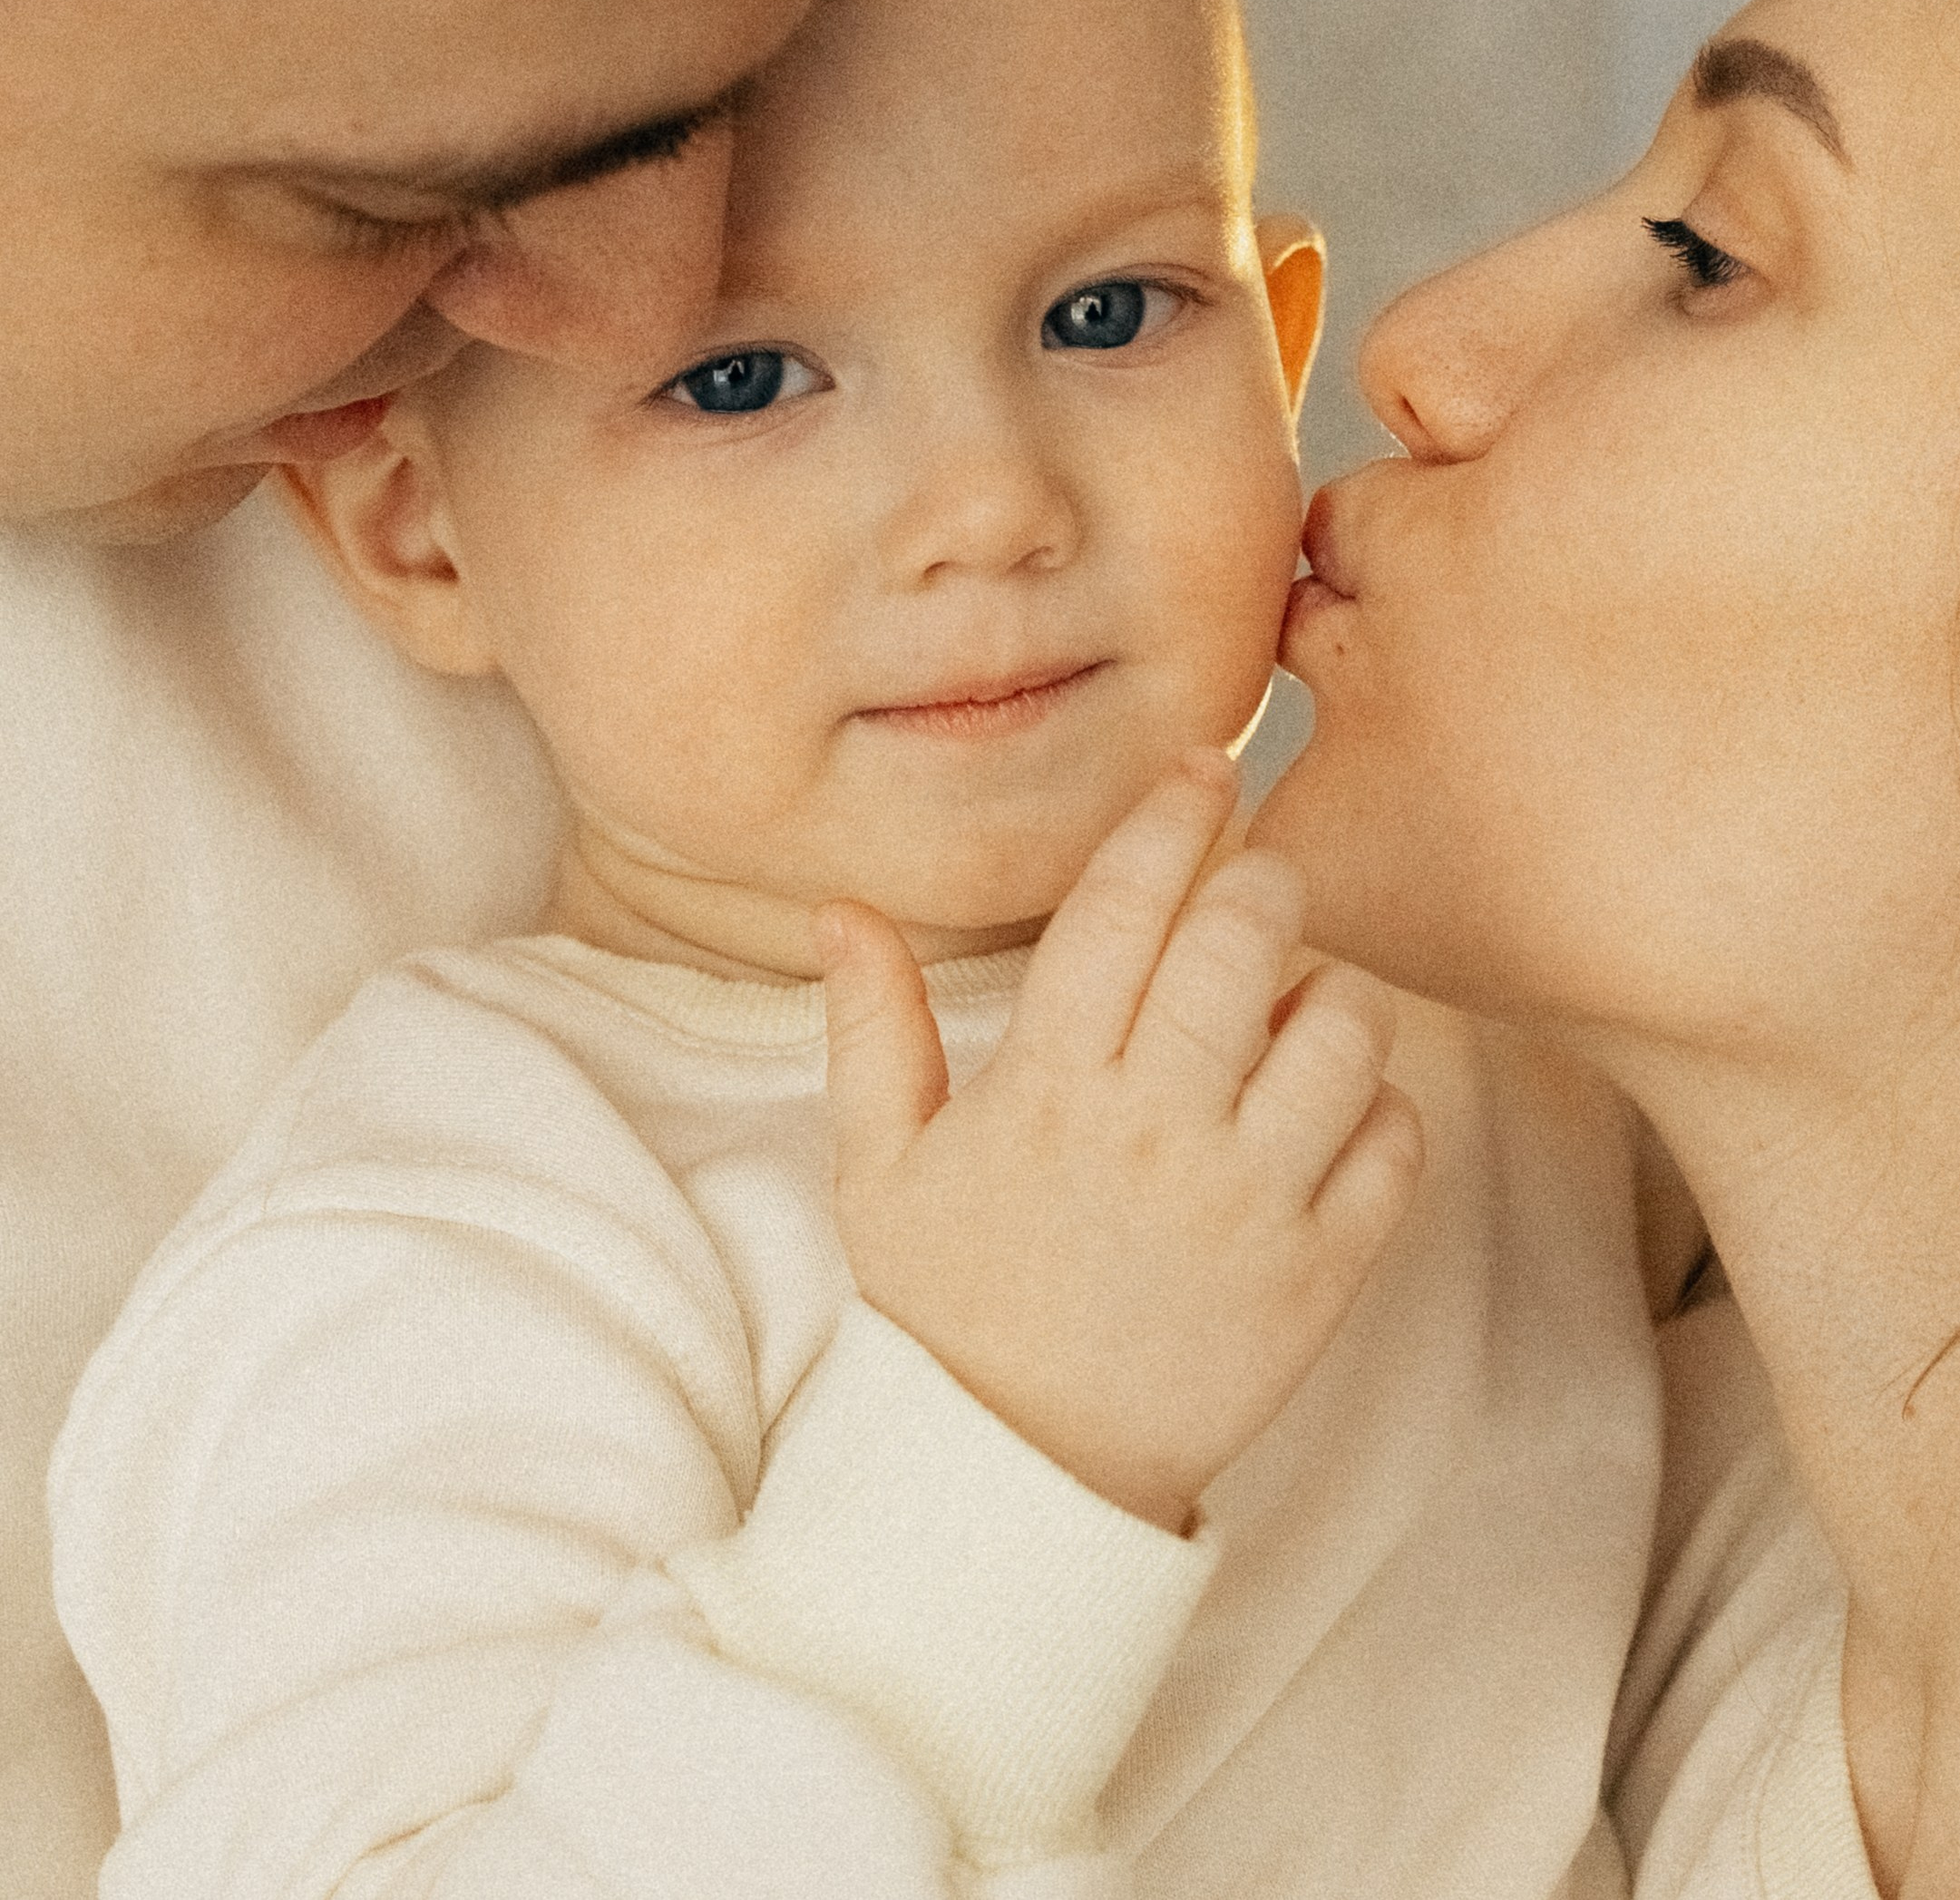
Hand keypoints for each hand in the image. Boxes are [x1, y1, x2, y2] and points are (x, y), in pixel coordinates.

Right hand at [817, 750, 1422, 1533]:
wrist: (1021, 1479)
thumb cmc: (949, 1309)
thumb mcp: (882, 1168)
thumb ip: (872, 1028)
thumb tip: (842, 909)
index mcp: (1048, 1090)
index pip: (1122, 906)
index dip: (1169, 818)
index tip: (1200, 771)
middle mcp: (1156, 1132)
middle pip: (1247, 940)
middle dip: (1263, 880)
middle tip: (1254, 885)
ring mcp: (1250, 1207)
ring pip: (1346, 1030)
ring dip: (1330, 994)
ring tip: (1287, 1015)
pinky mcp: (1321, 1278)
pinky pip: (1398, 1145)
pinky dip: (1382, 1110)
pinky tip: (1328, 1119)